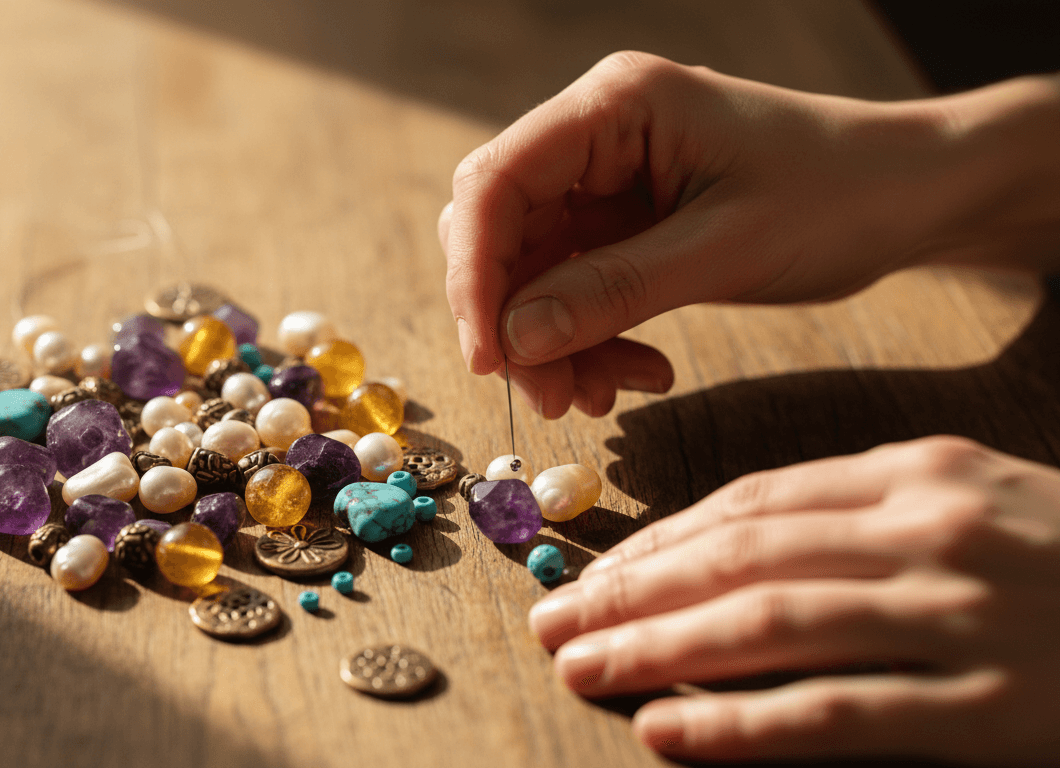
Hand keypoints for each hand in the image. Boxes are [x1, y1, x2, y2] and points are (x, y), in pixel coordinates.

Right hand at [440, 53, 1059, 417]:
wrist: (911, 196)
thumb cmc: (837, 196)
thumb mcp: (724, 249)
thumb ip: (611, 290)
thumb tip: (513, 339)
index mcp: (614, 106)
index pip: (495, 183)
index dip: (474, 274)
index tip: (490, 359)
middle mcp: (595, 135)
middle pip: (498, 231)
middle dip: (515, 320)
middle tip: (553, 397)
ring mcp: (605, 180)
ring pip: (531, 272)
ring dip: (553, 343)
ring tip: (603, 397)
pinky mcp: (623, 224)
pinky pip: (573, 289)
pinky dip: (588, 339)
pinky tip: (635, 374)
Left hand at [527, 436, 1059, 763]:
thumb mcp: (978, 502)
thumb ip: (865, 514)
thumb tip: (734, 552)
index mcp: (922, 472)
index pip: (754, 501)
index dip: (659, 539)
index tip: (592, 568)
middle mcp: (934, 529)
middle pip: (743, 556)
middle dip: (632, 589)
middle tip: (551, 618)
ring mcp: (968, 616)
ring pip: (773, 626)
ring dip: (660, 649)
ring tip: (582, 667)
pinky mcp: (998, 710)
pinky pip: (842, 715)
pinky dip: (746, 726)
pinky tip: (671, 733)